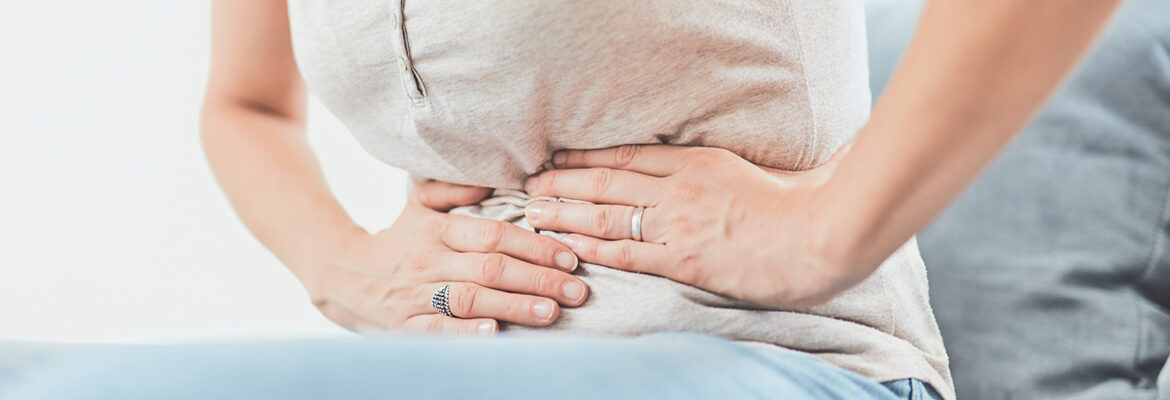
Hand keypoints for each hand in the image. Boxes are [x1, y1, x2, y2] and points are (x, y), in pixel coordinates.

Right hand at [304, 181, 588, 334]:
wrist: (339, 272)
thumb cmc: (397, 239)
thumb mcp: (419, 205)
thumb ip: (455, 189)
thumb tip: (492, 178)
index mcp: (438, 229)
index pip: (494, 234)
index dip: (534, 244)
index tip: (570, 255)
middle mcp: (428, 259)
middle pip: (490, 267)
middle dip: (538, 278)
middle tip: (577, 289)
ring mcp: (415, 294)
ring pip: (470, 297)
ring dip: (514, 305)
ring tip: (552, 311)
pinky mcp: (404, 324)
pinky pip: (437, 329)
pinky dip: (466, 333)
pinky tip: (495, 334)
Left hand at [523, 144, 859, 307]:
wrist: (820, 235)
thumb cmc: (799, 204)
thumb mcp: (755, 168)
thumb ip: (724, 166)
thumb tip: (712, 166)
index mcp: (696, 162)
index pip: (627, 156)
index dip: (585, 159)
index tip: (559, 160)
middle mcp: (679, 189)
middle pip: (606, 183)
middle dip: (563, 184)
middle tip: (532, 186)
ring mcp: (679, 224)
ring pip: (607, 216)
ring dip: (566, 215)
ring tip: (535, 213)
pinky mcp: (684, 260)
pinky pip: (628, 254)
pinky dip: (594, 250)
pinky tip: (570, 248)